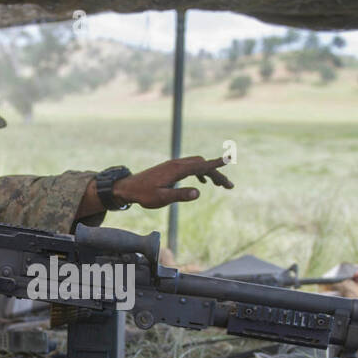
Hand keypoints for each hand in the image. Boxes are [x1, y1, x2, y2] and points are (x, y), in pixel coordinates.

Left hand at [116, 155, 233, 209]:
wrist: (128, 187)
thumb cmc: (144, 194)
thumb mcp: (162, 198)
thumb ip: (180, 195)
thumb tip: (198, 192)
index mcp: (176, 170)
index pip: (200, 165)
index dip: (216, 164)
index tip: (229, 159)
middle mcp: (177, 164)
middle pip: (202, 165)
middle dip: (217, 174)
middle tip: (229, 186)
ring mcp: (174, 165)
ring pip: (197, 165)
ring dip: (210, 173)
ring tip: (220, 185)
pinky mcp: (171, 169)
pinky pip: (190, 167)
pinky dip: (200, 172)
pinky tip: (202, 183)